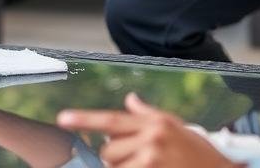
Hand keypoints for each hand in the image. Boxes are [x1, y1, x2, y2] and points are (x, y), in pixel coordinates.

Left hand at [57, 92, 242, 167]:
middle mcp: (152, 139)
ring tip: (146, 165)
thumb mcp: (175, 127)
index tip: (62, 118)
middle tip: (137, 160)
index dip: (84, 119)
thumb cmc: (198, 153)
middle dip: (115, 158)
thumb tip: (130, 98)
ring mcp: (152, 160)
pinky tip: (147, 167)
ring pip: (114, 167)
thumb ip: (148, 114)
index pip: (112, 119)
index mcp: (155, 122)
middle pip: (109, 150)